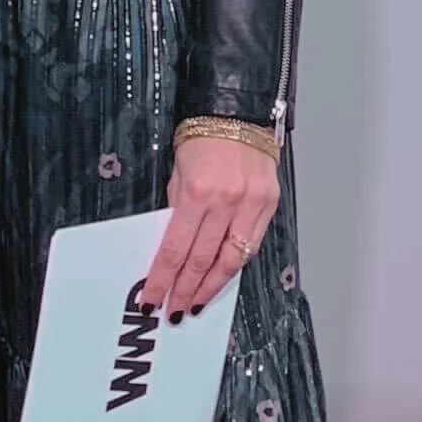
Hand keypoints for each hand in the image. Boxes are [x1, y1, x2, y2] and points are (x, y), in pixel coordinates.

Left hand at [141, 132, 278, 321]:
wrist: (237, 112)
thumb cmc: (203, 136)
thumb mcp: (178, 172)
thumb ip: (177, 210)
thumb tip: (173, 247)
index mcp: (197, 193)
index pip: (176, 249)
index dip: (162, 279)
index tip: (152, 297)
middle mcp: (227, 202)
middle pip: (202, 260)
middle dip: (185, 289)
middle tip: (174, 309)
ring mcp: (251, 204)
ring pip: (231, 260)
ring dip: (211, 286)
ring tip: (196, 303)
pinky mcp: (268, 204)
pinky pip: (251, 244)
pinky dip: (235, 265)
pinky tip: (222, 276)